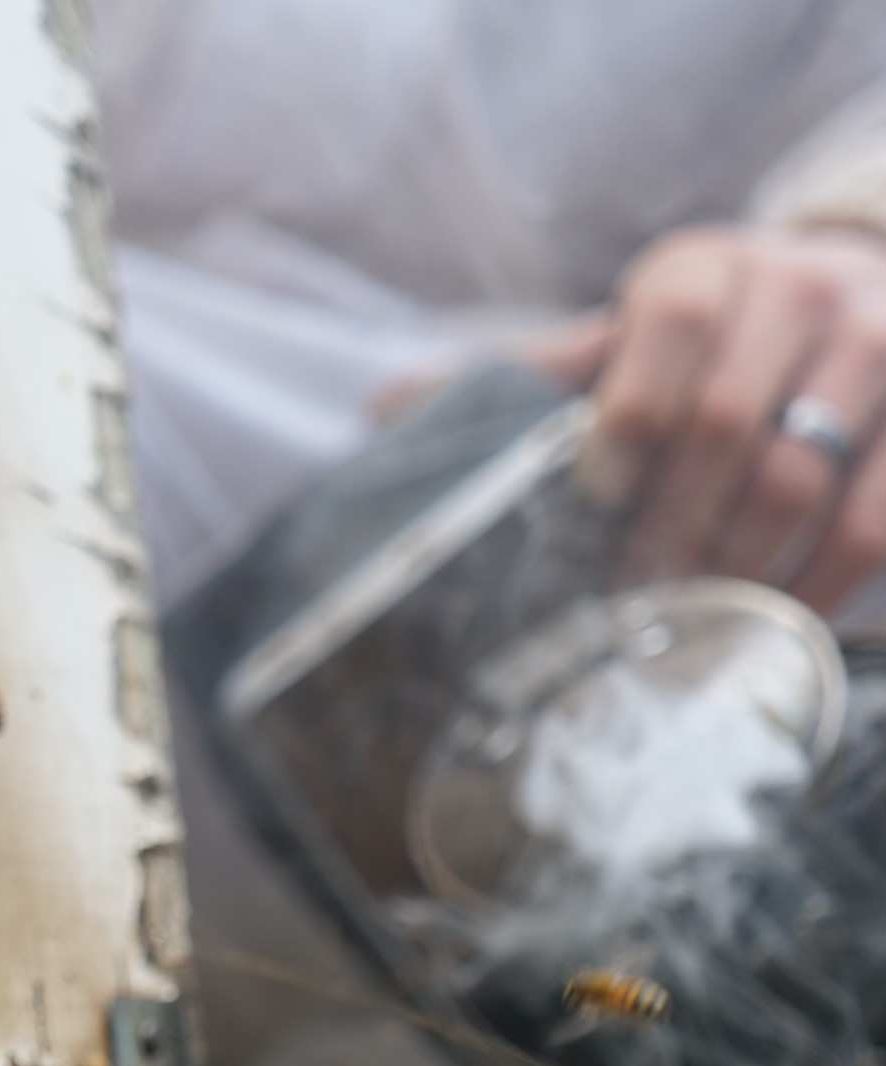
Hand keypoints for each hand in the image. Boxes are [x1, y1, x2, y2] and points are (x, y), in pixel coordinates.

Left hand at [562, 225, 885, 611]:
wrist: (837, 305)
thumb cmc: (697, 349)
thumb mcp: (619, 341)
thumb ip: (537, 379)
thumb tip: (399, 416)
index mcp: (704, 269)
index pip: (673, 330)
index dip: (627, 424)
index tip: (596, 502)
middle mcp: (803, 288)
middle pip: (728, 423)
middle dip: (665, 527)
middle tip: (625, 596)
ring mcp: (882, 344)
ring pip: (799, 481)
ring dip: (729, 570)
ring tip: (684, 621)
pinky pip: (876, 522)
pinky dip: (816, 585)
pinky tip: (767, 625)